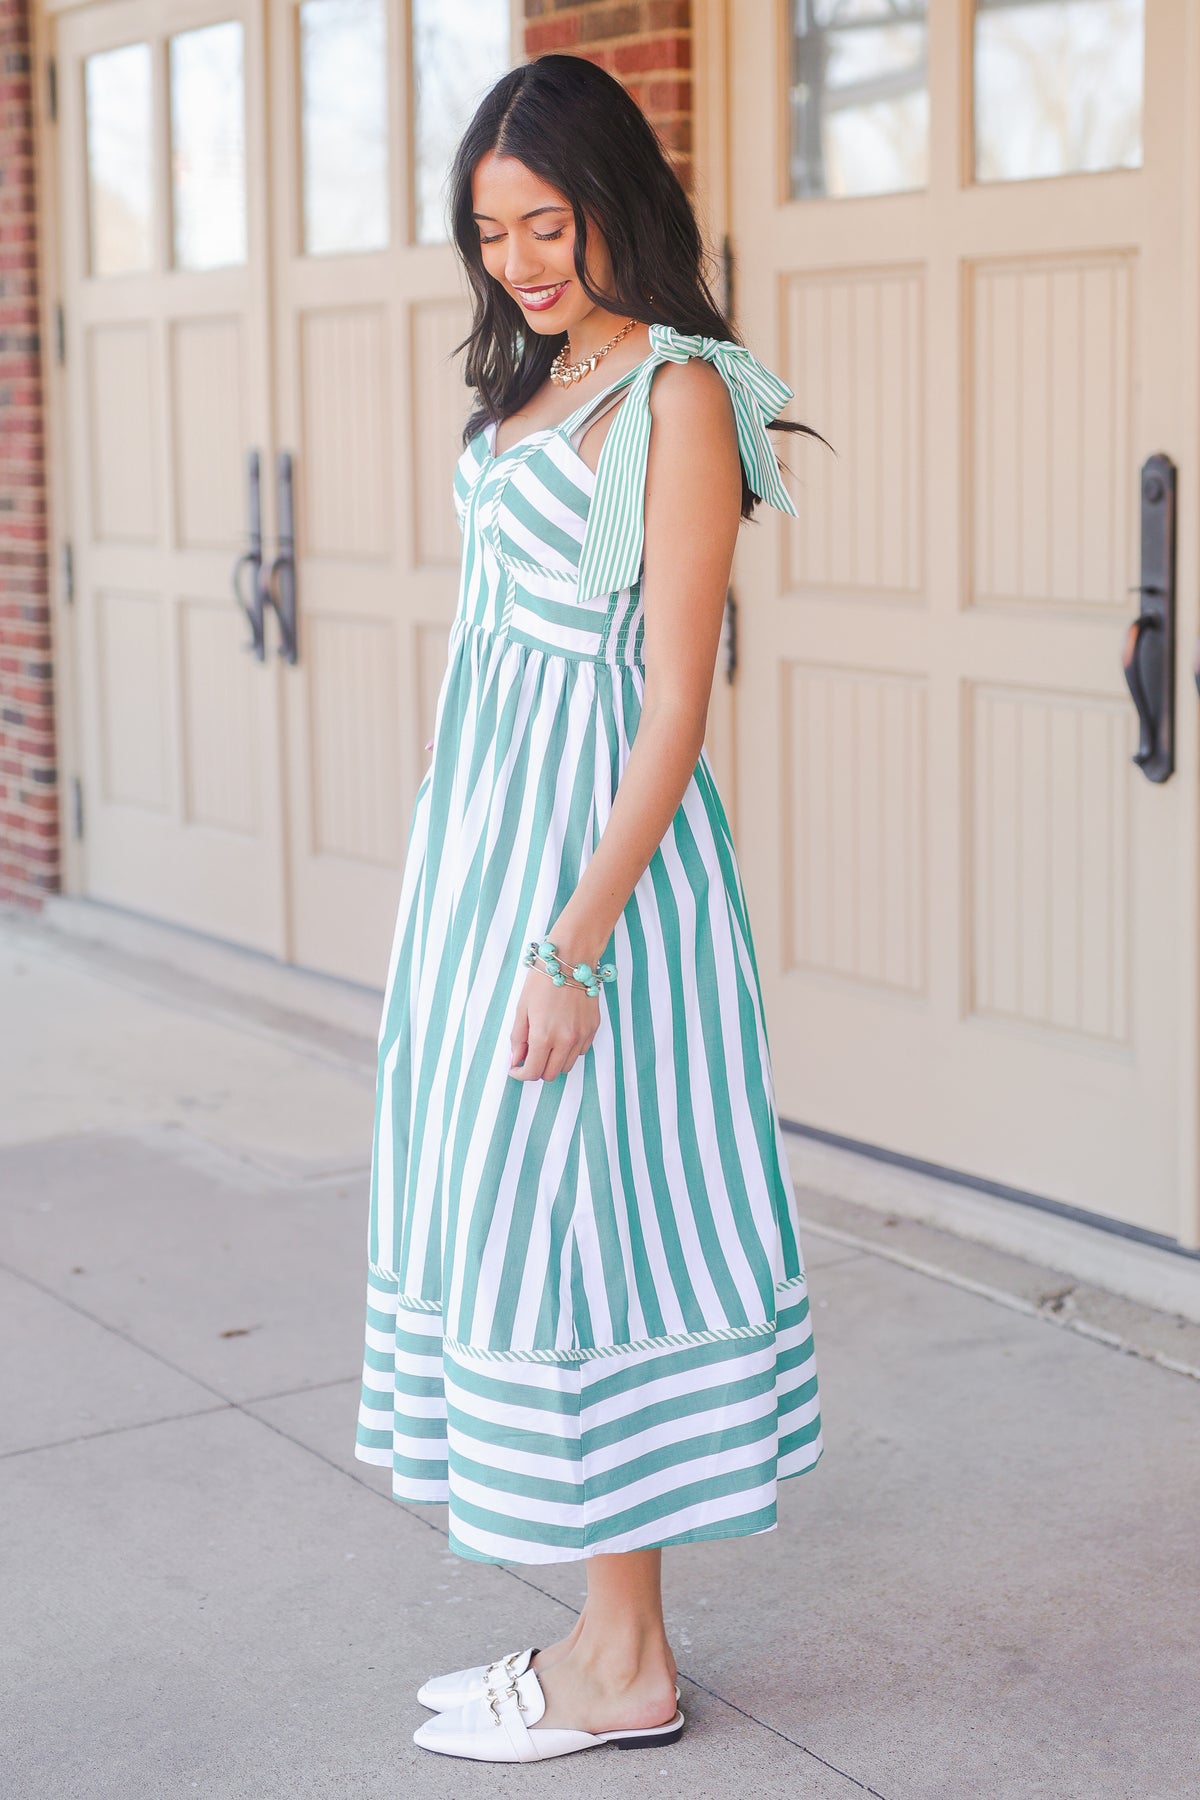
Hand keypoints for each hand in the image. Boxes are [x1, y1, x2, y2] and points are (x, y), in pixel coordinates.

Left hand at [509, 958, 601, 1081]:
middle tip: (528, 1056)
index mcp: (543, 1036)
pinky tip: (561, 1035)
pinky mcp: (593, 1029)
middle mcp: (565, 1040)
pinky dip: (569, 1051)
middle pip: (551, 1074)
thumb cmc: (542, 980)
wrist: (572, 959)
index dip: (520, 1074)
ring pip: (567, 1066)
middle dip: (536, 1069)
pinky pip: (580, 1052)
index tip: (515, 1068)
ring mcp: (582, 1036)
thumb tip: (515, 1060)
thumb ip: (518, 1038)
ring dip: (554, 1062)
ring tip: (545, 1045)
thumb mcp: (522, 1008)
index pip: (532, 1072)